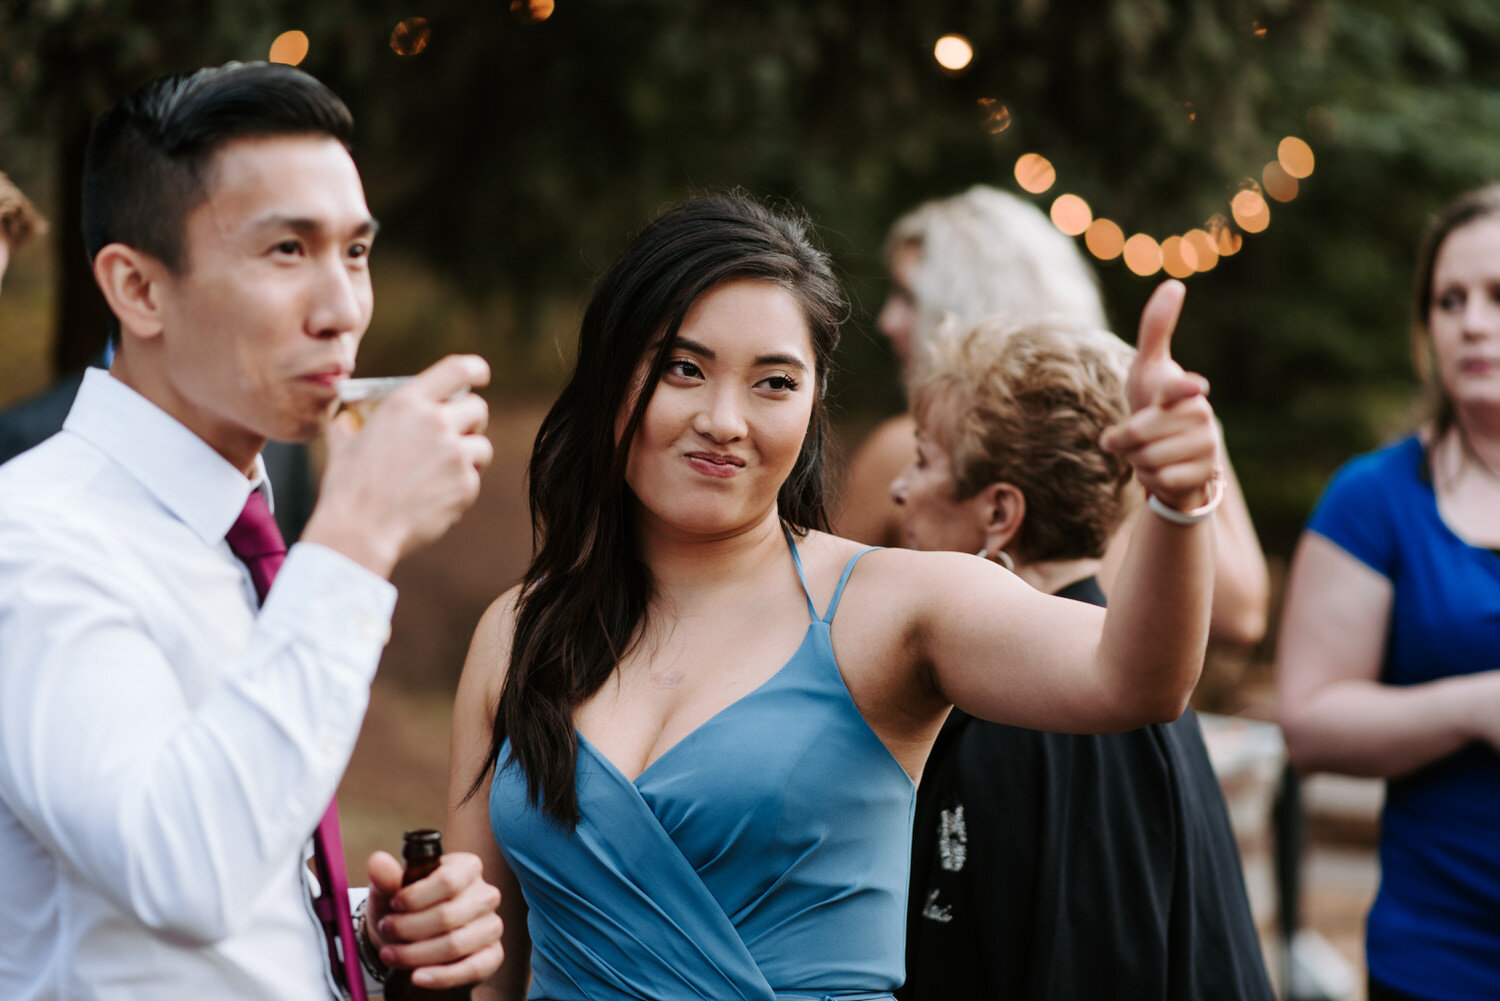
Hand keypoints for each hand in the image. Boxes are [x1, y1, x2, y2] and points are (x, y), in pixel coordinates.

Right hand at [305, 355, 493, 575]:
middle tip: (457, 435)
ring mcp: (455, 453)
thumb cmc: (347, 488)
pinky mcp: (466, 484)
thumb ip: (350, 423)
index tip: (481, 375)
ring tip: (441, 473)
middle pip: (478, 408)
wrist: (360, 530)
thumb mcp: (342, 443)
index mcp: (406, 403)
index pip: (457, 369)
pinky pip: (473, 479)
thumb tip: (348, 418)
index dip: (476, 370)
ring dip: (469, 457)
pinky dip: (459, 488)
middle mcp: (435, 422)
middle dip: (471, 421)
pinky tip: (434, 498)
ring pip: (481, 447)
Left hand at [364, 849, 503, 989]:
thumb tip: (378, 862)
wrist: (411, 938)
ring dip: (416, 954)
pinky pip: (473, 968)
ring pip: (456, 944)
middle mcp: (485, 894)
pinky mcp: (493, 954)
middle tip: (386, 930)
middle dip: (408, 928)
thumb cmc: (405, 907)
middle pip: (448, 915)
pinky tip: (417, 976)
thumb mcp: (391, 890)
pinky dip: (441, 976)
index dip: (416, 896)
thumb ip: (386, 877)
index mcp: (467, 868)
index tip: (394, 904)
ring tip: (391, 954)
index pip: (448, 880)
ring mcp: (492, 925)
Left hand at [1099, 280, 1220, 510]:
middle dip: (1125, 440)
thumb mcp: (1148, 367)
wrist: (1172, 452)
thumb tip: (1175, 284)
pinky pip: (1162, 479)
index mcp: (1183, 388)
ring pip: (1149, 458)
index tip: (1195, 386)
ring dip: (1137, 460)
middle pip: (1141, 432)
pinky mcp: (1206, 473)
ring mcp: (1208, 444)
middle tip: (1129, 438)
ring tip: (1149, 452)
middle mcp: (1200, 413)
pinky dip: (1152, 479)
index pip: (1177, 387)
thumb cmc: (1155, 403)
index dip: (1181, 387)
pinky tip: (1162, 471)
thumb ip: (1156, 329)